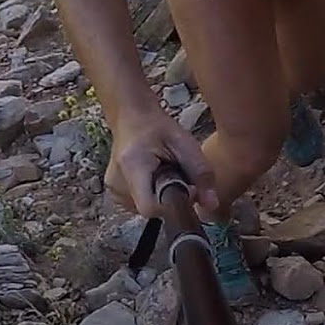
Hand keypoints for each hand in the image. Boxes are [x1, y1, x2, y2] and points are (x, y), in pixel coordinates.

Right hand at [104, 105, 218, 218]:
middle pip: (150, 209)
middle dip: (168, 198)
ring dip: (159, 197)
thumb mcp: (185, 143)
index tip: (185, 187)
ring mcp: (112, 188)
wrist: (132, 115)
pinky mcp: (112, 191)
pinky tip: (151, 177)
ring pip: (144, 209)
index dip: (172, 204)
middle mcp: (116, 182)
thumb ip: (201, 173)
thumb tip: (212, 204)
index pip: (150, 207)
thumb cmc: (158, 127)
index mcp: (133, 166)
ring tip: (162, 173)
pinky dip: (149, 195)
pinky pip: (136, 205)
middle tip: (176, 174)